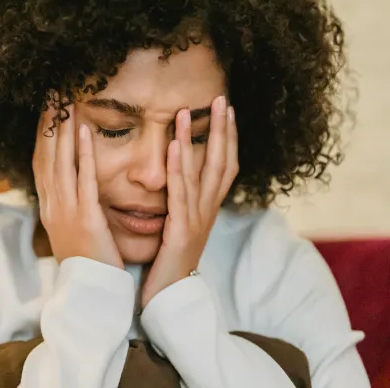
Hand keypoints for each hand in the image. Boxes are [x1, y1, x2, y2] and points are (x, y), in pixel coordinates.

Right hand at [33, 103, 123, 269]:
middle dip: (48, 121)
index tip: (47, 106)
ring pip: (60, 161)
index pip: (41, 161)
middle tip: (52, 91)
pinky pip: (83, 180)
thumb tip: (70, 180)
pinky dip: (84, 154)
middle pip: (46, 154)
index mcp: (49, 206)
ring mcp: (66, 211)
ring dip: (62, 129)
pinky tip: (86, 131)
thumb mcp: (71, 226)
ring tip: (66, 100)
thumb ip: (69, 201)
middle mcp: (52, 204)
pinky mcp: (85, 218)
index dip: (43, 131)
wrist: (91, 291)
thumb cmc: (86, 259)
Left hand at [141, 96, 237, 307]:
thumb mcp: (178, 226)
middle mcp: (207, 211)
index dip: (228, 138)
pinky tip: (173, 145)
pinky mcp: (182, 231)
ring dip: (197, 140)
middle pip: (222, 163)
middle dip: (223, 130)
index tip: (227, 110)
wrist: (169, 298)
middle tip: (222, 100)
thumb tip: (176, 177)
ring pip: (202, 173)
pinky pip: (181, 194)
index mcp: (206, 209)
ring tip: (191, 112)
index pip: (224, 166)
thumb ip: (180, 202)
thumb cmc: (169, 262)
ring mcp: (197, 220)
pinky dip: (178, 167)